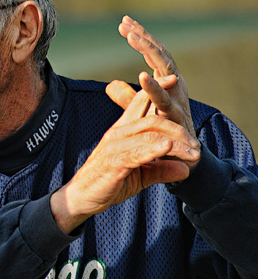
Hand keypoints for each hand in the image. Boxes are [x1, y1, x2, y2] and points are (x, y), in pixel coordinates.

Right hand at [51, 86, 200, 233]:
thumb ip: (161, 169)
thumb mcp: (140, 175)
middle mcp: (118, 133)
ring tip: (194, 154)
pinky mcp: (114, 162)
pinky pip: (137, 151)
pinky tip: (168, 148)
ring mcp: (114, 146)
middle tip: (197, 145)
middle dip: (178, 129)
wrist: (82, 197)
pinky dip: (154, 148)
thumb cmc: (108, 183)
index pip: (139, 103)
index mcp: (123, 130)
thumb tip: (186, 170)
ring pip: (150, 135)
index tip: (173, 80)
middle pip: (152, 119)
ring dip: (176, 143)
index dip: (156, 88)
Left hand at [117, 15, 195, 137]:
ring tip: (133, 38)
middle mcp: (175, 85)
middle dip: (143, 37)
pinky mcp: (176, 117)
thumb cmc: (164, 131)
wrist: (185, 158)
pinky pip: (165, 100)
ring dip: (149, 51)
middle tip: (125, 24)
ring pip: (165, 69)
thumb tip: (110, 85)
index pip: (153, 53)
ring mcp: (178, 99)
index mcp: (167, 81)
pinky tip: (143, 76)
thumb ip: (128, 97)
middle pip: (160, 54)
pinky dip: (154, 87)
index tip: (123, 22)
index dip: (140, 37)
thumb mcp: (142, 111)